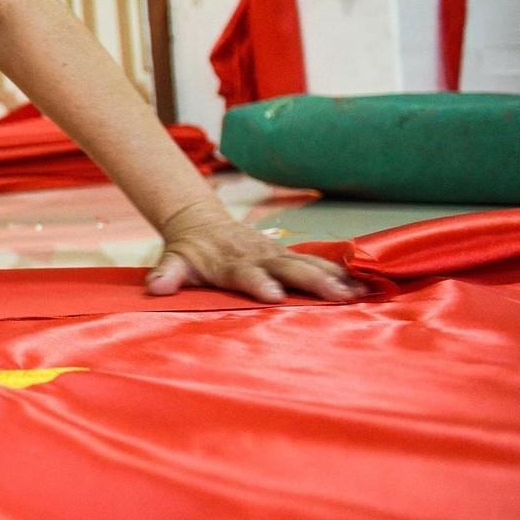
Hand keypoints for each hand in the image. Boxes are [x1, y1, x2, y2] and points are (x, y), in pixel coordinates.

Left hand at [145, 203, 365, 303]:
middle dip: (311, 281)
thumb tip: (154, 287)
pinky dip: (341, 273)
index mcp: (230, 262)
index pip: (245, 274)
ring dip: (333, 278)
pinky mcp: (290, 255)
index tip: (274, 295)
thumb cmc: (189, 251)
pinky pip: (319, 262)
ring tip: (357, 293)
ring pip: (309, 264)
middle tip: (334, 296)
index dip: (258, 283)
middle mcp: (258, 256)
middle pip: (287, 268)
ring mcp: (277, 254)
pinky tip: (365, 285)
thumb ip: (166, 274)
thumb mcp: (173, 260)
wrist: (201, 223)